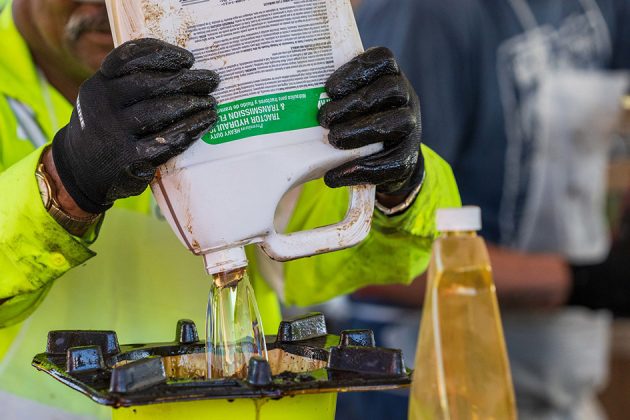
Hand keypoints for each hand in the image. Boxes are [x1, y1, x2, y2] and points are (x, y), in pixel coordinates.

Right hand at [52, 38, 218, 213]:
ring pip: (160, 110)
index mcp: (97, 85)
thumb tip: (178, 69)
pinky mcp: (130, 158)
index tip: (188, 59)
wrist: (77, 172)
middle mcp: (103, 105)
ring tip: (211, 101)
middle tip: (211, 79)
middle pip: (149, 83)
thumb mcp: (101, 99)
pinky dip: (190, 128)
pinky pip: (167, 140)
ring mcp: (116, 132)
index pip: (127, 58)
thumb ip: (126, 83)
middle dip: (186, 79)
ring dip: (192, 103)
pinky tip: (206, 121)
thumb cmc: (102, 129)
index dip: (160, 53)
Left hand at [318, 47, 423, 197]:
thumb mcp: (353, 105)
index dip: (356, 70)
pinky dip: (360, 169)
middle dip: (353, 104)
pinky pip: (390, 163)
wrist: (388, 162)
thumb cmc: (360, 124)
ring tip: (332, 139)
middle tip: (323, 118)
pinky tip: (335, 175)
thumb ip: (335, 98)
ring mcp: (412, 128)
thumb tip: (294, 100)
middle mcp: (406, 98)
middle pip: (389, 90)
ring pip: (395, 123)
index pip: (382, 59)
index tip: (329, 88)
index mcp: (390, 77)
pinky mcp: (408, 158)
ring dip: (359, 131)